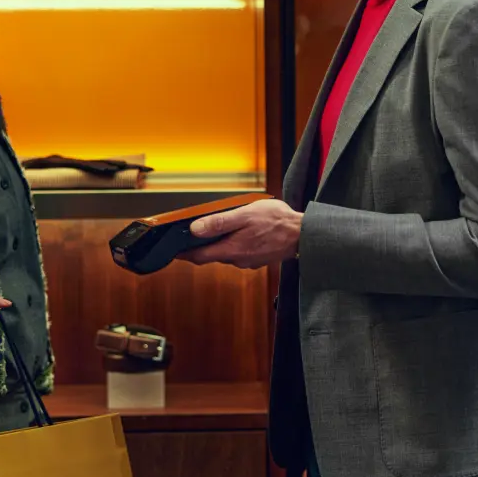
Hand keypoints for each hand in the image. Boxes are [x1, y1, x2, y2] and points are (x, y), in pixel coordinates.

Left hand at [185, 199, 302, 269]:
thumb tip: (195, 229)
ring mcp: (248, 261)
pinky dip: (232, 244)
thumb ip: (219, 223)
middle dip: (199, 246)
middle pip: (210, 255)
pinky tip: (237, 233)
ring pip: (225, 253)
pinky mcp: (257, 259)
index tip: (172, 250)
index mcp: (231, 250)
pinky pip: (238, 252)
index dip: (183, 254)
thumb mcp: (244, 215)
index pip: (198, 257)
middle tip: (189, 234)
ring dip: (218, 244)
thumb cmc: (277, 222)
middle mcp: (238, 260)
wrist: (305, 234)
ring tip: (215, 228)